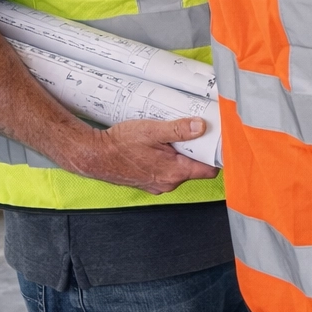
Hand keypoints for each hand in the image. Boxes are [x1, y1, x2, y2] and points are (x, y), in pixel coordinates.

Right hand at [65, 118, 217, 194]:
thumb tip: (201, 126)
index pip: (210, 169)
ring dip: (182, 155)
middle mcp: (169, 183)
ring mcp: (158, 185)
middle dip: (198, 151)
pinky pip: (167, 171)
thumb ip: (178, 129)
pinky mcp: (149, 182)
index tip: (218, 141)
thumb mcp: (152, 130)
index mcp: (175, 172)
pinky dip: (169, 160)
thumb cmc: (120, 144)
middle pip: (197, 168)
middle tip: (193, 133)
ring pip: (181, 169)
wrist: (93, 155)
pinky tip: (160, 147)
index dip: (216, 156)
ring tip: (174, 138)